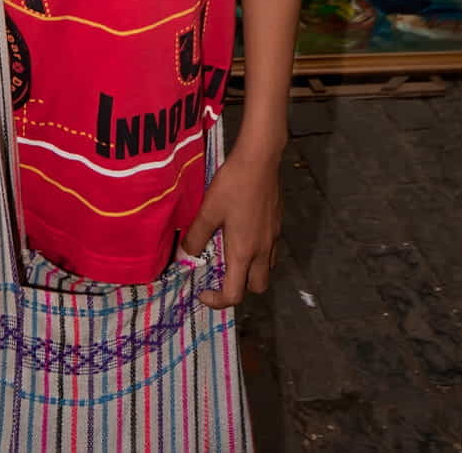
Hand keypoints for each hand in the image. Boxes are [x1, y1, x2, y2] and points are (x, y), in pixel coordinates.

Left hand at [182, 149, 282, 308]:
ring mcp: (273, 237)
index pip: (235, 294)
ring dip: (250, 271)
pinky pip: (269, 250)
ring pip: (266, 269)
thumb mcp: (208, 210)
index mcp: (244, 252)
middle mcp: (262, 250)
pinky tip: (244, 233)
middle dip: (239, 288)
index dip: (217, 301)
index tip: (203, 292)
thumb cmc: (233, 185)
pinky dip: (257, 253)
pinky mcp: (277, 224)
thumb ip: (196, 236)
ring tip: (231, 254)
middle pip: (257, 288)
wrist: (260, 160)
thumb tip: (185, 254)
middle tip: (221, 274)